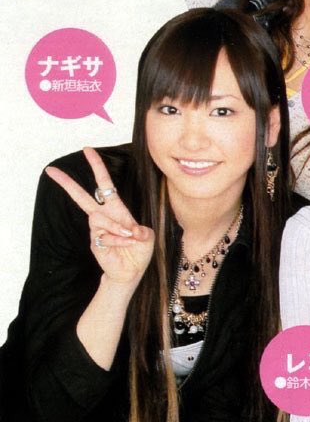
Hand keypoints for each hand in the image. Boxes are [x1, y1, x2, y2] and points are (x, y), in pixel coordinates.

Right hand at [46, 147, 153, 286]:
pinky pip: (104, 235)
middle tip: (50, 170)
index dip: (97, 167)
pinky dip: (118, 240)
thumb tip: (130, 230)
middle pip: (81, 197)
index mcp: (116, 209)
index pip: (104, 184)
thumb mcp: (147, 237)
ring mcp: (97, 229)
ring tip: (128, 237)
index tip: (87, 150)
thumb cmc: (139, 251)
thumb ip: (141, 231)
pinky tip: (124, 244)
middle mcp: (103, 216)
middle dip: (67, 183)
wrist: (131, 271)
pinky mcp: (94, 241)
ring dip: (117, 228)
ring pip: (99, 218)